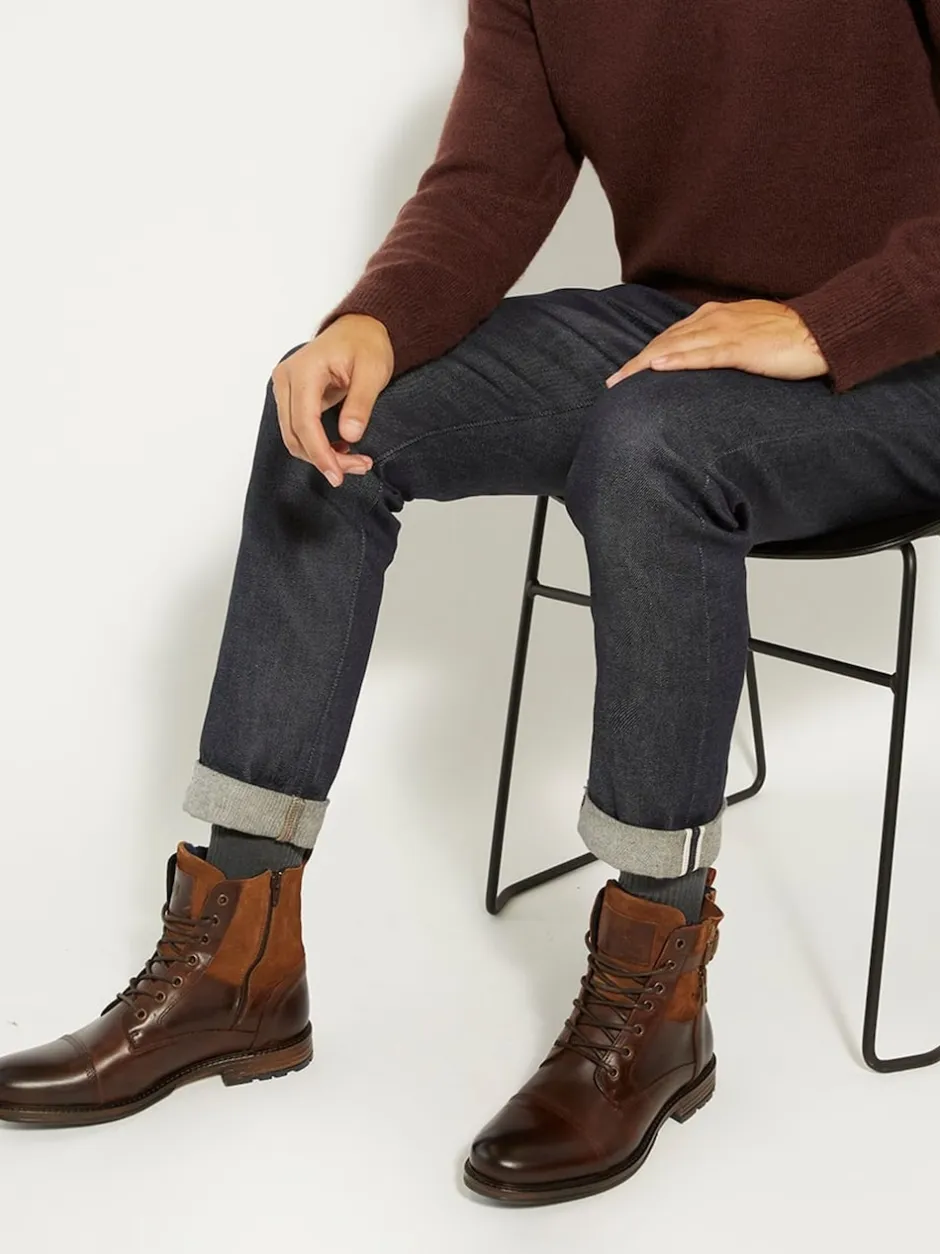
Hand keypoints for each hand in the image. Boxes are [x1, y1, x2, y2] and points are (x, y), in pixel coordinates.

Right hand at [271, 313, 393, 485]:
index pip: (305, 422)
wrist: (358, 328)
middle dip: (324, 459)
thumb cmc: (366, 344)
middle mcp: (286, 379)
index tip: (337, 475)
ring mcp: (284, 387)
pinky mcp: (290, 396)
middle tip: (359, 468)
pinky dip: (316, 445)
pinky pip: (297, 429)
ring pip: (293, 437)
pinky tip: (341, 449)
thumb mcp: (373, 371)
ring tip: (354, 462)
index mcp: (304, 370)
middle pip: (295, 435)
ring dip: (320, 456)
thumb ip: (361, 403)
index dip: (320, 453)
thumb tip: (349, 436)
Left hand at [605, 299, 827, 387]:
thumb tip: (703, 364)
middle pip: (665, 341)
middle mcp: (715, 319)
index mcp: (715, 316)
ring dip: (645, 363)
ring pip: (676, 347)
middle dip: (636, 361)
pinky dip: (677, 361)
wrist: (822, 331)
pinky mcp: (740, 348)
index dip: (646, 353)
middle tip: (613, 382)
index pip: (671, 336)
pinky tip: (656, 368)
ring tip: (622, 380)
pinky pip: (702, 355)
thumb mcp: (747, 336)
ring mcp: (727, 332)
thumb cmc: (789, 337)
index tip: (626, 371)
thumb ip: (722, 345)